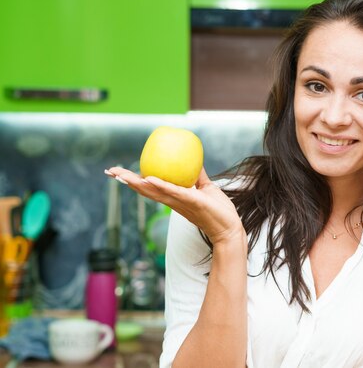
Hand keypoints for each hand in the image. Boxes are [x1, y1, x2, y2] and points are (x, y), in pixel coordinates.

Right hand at [105, 167, 243, 244]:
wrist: (229, 227)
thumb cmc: (218, 210)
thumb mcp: (206, 188)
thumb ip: (197, 176)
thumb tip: (194, 159)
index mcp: (174, 198)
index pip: (150, 188)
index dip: (134, 180)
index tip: (118, 173)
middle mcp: (173, 201)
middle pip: (145, 190)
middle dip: (126, 181)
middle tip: (110, 171)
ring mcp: (181, 203)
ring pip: (154, 192)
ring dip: (137, 183)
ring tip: (121, 175)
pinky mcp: (192, 202)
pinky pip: (175, 193)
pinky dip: (162, 186)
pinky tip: (149, 179)